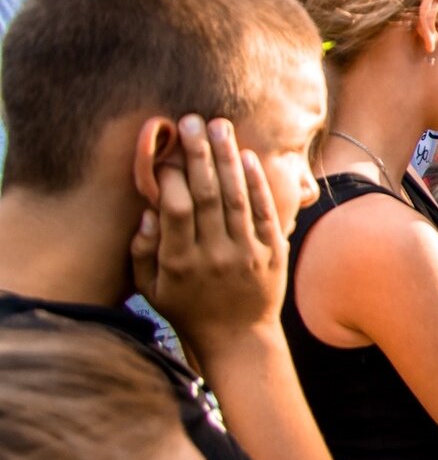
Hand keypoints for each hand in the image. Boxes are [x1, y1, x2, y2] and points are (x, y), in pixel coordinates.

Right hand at [131, 115, 286, 346]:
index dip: (171, 177)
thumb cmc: (188, 309)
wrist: (239, 339)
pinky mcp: (272, 252)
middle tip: (192, 120)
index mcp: (179, 262)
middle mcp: (213, 255)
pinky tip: (248, 157)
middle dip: (198, 154)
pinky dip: (257, 184)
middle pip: (207, 196)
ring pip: (237, 198)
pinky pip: (264, 212)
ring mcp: (246, 253)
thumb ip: (142, 250)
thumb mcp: (151, 288)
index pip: (176, 210)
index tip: (166, 151)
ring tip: (220, 126)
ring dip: (228, 159)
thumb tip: (148, 210)